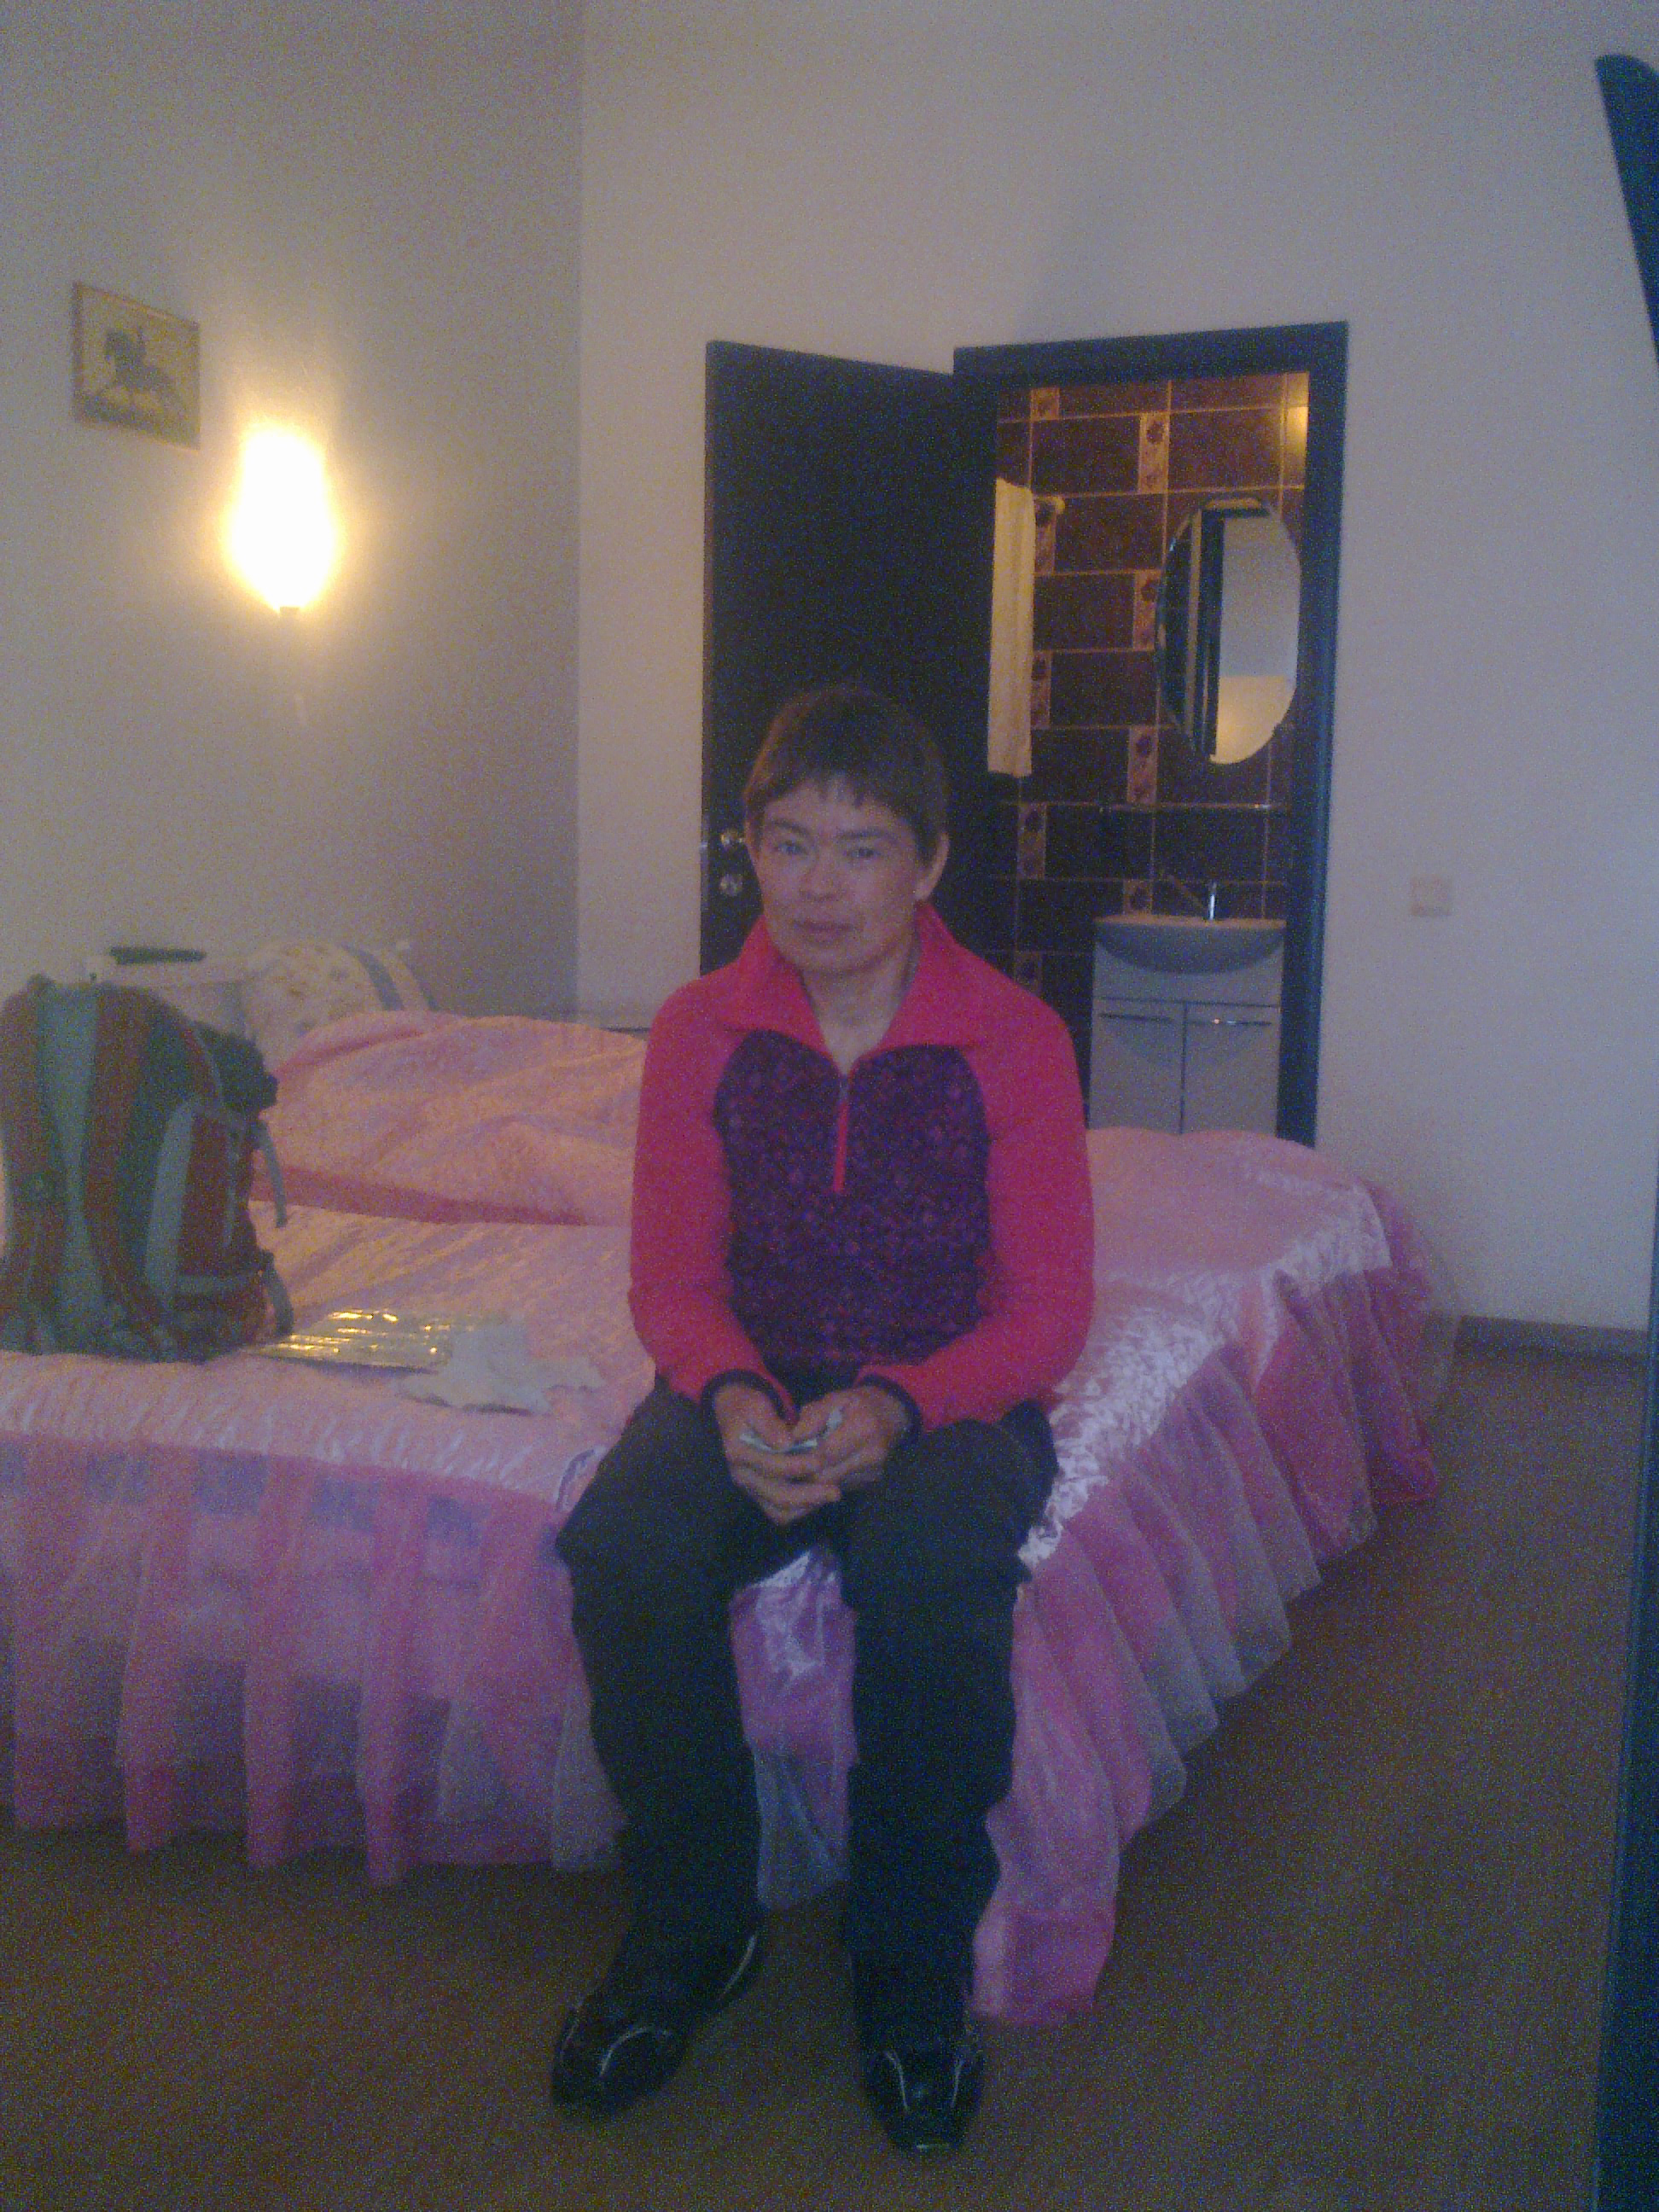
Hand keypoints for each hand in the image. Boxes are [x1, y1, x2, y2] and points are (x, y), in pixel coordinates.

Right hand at [711, 1380, 843, 1526]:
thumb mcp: (757, 1406)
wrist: (734, 1415)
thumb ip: (769, 1424)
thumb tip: (785, 1444)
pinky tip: (818, 1498)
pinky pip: (780, 1512)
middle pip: (777, 1496)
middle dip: (808, 1495)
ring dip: (806, 1506)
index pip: (772, 1467)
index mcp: (739, 1454)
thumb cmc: (749, 1407)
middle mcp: (742, 1476)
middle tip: (835, 1492)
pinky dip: (800, 1509)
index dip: (798, 1466)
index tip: (821, 1461)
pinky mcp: (759, 1494)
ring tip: (829, 1496)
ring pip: (779, 1511)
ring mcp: (750, 1488)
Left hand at [787, 1385, 910, 1493]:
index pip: (823, 1454)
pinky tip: (825, 1466)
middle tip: (790, 1463)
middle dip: (805, 1472)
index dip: (800, 1458)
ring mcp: (873, 1472)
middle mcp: (872, 1455)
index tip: (784, 1455)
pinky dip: (829, 1478)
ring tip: (806, 1463)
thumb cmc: (859, 1403)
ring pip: (831, 1486)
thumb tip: (792, 1438)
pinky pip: (841, 1485)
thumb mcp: (836, 1398)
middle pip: (826, 1477)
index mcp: (863, 1429)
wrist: (893, 1413)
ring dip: (816, 1477)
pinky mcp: (871, 1482)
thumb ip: (814, 1416)